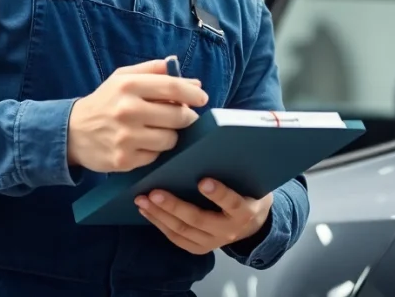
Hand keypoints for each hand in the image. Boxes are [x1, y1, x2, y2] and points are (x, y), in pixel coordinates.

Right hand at [67, 59, 208, 172]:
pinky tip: (144, 144)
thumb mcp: (123, 78)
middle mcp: (127, 110)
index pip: (172, 87)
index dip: (193, 93)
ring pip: (171, 139)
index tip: (202, 98)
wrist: (72, 133)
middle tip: (182, 117)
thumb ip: (155, 71)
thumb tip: (192, 80)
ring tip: (159, 130)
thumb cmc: (105, 102)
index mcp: (128, 86)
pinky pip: (156, 156)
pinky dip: (155, 151)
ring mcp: (126, 137)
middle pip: (178, 116)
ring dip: (171, 136)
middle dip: (186, 117)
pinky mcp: (124, 160)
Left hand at [135, 178, 272, 254]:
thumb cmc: (246, 193)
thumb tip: (207, 146)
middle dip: (174, 206)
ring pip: (183, 230)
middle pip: (199, 219)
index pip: (232, 203)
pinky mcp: (200, 248)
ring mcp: (213, 242)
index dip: (218, 194)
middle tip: (155, 192)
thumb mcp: (247, 182)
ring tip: (142, 200)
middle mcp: (229, 230)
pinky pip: (176, 237)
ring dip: (160, 215)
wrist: (252, 224)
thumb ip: (232, 171)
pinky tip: (146, 211)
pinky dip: (159, 224)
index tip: (203, 181)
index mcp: (245, 212)